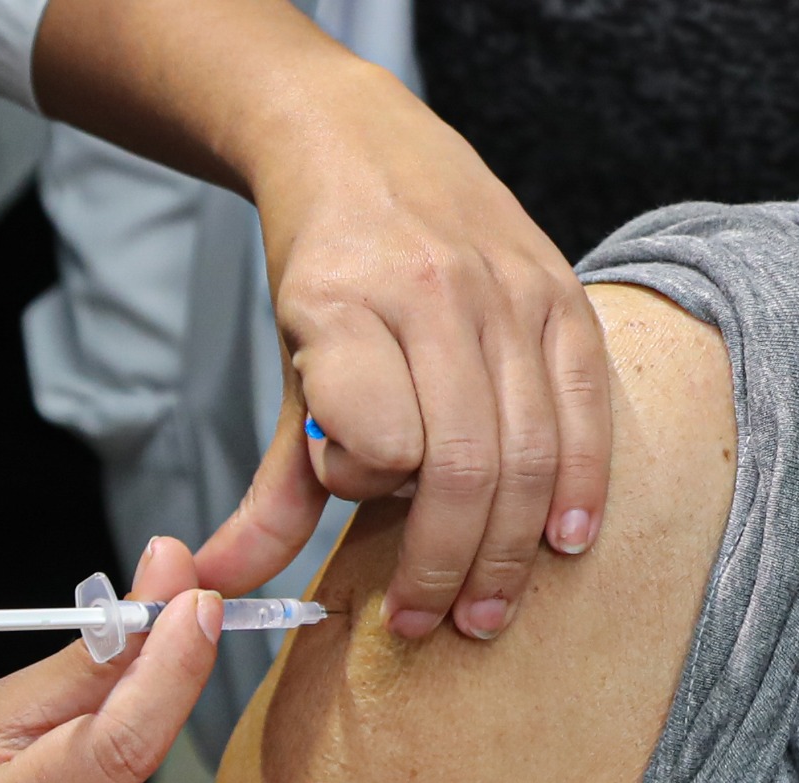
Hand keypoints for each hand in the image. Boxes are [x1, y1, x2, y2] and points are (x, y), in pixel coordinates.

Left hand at [196, 60, 611, 641]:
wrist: (364, 140)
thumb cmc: (322, 270)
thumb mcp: (285, 367)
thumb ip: (270, 489)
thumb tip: (213, 584)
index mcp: (343, 305)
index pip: (376, 444)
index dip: (366, 489)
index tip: (357, 491)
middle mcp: (433, 293)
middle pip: (462, 468)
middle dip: (448, 568)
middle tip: (437, 625)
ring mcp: (508, 292)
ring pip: (526, 452)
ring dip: (509, 551)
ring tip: (489, 610)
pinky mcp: (562, 293)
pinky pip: (585, 408)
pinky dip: (581, 485)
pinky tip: (566, 542)